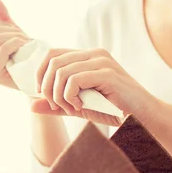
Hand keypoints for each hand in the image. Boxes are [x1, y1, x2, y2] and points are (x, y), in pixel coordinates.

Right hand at [0, 0, 30, 89]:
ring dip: (15, 37)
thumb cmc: (24, 59)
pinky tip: (24, 47)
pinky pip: (2, 49)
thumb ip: (2, 20)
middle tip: (24, 37)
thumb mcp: (12, 36)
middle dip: (10, 30)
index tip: (16, 32)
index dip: (2, 24)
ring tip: (26, 43)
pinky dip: (15, 44)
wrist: (34, 82)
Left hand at [32, 48, 153, 124]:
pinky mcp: (107, 73)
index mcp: (86, 56)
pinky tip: (79, 107)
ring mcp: (101, 61)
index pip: (51, 54)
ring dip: (59, 96)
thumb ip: (55, 105)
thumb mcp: (77, 107)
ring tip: (71, 109)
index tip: (44, 95)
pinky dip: (70, 97)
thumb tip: (30, 105)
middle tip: (57, 106)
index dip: (41, 74)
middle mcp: (93, 54)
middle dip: (48, 88)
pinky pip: (74, 80)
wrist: (141, 118)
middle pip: (52, 62)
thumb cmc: (112, 111)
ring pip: (61, 72)